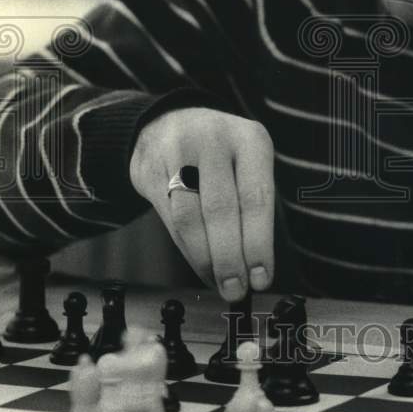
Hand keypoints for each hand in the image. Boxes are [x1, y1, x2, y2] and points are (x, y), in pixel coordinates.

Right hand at [129, 107, 274, 300]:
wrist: (167, 123)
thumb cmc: (220, 154)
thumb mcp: (246, 161)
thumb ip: (253, 204)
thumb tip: (258, 266)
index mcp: (250, 139)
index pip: (256, 197)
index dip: (259, 243)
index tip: (262, 277)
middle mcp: (214, 141)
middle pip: (222, 209)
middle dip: (230, 257)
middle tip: (237, 289)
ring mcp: (178, 152)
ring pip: (191, 218)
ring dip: (206, 259)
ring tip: (220, 283)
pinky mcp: (150, 170)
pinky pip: (169, 220)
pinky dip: (187, 251)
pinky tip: (200, 266)